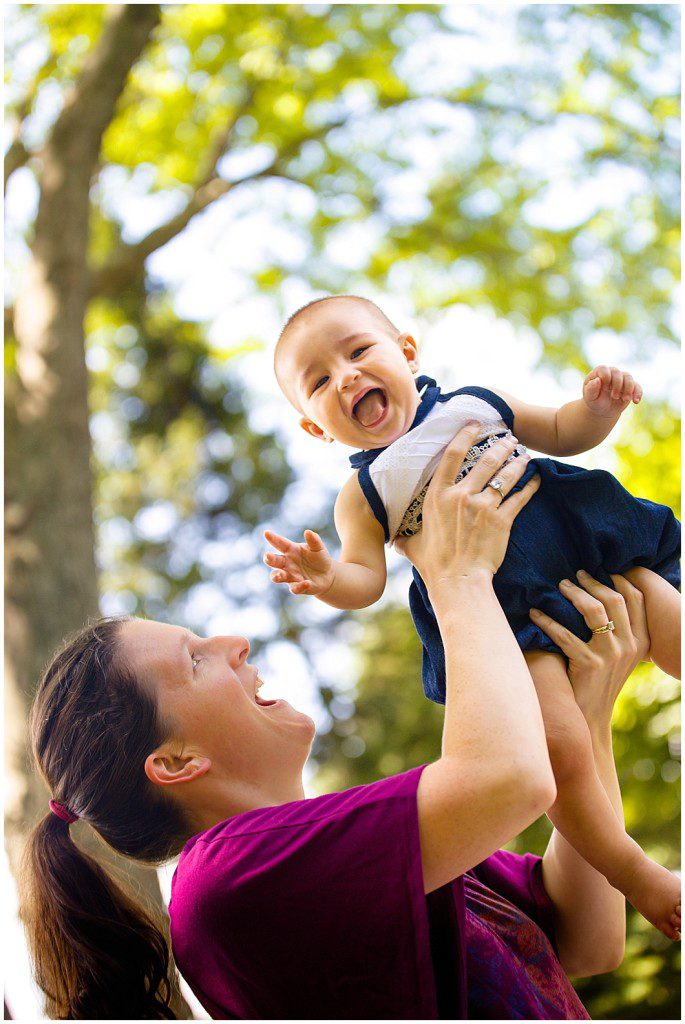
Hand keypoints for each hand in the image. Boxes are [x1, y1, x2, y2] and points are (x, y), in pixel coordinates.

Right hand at [264, 529, 335, 595]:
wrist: (327, 574)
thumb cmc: (319, 558)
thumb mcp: (318, 548)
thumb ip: (314, 540)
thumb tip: (308, 532)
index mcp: (291, 550)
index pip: (280, 543)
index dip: (273, 539)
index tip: (266, 533)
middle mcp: (287, 563)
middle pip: (274, 561)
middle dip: (269, 559)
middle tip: (267, 556)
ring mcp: (291, 576)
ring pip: (278, 577)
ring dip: (277, 576)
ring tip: (279, 575)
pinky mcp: (297, 587)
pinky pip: (295, 588)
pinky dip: (300, 586)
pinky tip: (307, 583)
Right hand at [394, 424, 539, 589]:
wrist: (458, 581)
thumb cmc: (434, 565)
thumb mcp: (412, 546)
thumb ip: (404, 537)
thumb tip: (393, 539)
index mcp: (438, 496)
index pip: (452, 456)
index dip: (465, 435)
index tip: (475, 425)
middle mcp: (461, 496)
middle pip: (486, 461)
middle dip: (500, 446)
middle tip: (510, 438)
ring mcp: (484, 507)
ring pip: (506, 476)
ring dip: (517, 462)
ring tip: (524, 454)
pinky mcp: (502, 521)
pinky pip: (520, 498)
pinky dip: (530, 487)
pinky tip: (536, 479)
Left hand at [529, 570, 649, 729]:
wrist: (589, 718)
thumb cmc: (599, 681)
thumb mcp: (619, 655)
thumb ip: (618, 630)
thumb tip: (601, 594)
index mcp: (642, 642)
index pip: (636, 599)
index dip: (618, 579)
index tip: (600, 570)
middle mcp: (631, 646)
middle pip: (614, 599)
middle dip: (592, 582)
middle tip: (574, 576)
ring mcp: (611, 656)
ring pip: (594, 610)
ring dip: (573, 594)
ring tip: (559, 587)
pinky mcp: (590, 665)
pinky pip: (565, 634)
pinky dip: (547, 620)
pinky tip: (535, 613)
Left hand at [583, 365, 642, 417]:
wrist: (602, 410)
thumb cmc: (594, 401)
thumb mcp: (589, 397)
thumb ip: (591, 389)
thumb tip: (597, 380)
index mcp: (599, 373)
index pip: (604, 369)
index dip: (606, 378)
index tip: (605, 388)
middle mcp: (611, 373)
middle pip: (617, 373)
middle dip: (617, 385)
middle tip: (614, 396)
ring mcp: (621, 379)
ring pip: (628, 377)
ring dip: (628, 389)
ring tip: (624, 399)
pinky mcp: (630, 387)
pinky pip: (637, 386)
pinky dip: (637, 393)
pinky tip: (636, 401)